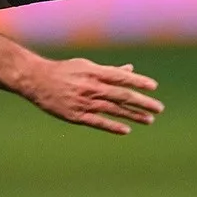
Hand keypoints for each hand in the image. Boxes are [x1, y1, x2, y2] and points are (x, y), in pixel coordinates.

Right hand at [22, 57, 164, 134]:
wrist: (37, 80)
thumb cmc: (65, 70)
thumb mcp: (87, 66)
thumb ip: (109, 71)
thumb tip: (130, 70)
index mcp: (95, 72)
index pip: (122, 77)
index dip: (139, 82)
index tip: (154, 87)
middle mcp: (92, 87)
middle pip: (122, 95)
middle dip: (143, 102)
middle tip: (159, 108)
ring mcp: (84, 102)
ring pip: (114, 110)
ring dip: (133, 115)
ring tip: (149, 120)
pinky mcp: (76, 116)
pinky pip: (98, 122)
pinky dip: (113, 126)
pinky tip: (127, 130)